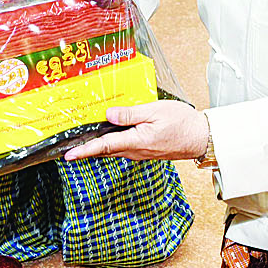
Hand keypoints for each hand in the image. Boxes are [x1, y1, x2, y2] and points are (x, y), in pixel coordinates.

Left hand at [64, 99, 209, 162]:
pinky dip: (111, 142)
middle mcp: (135, 151)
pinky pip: (123, 147)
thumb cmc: (181, 122)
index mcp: (136, 141)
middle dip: (86, 148)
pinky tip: (108, 132)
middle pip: (104, 149)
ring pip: (113, 149)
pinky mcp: (144, 150)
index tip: (68, 155)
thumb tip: (108, 115)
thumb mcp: (154, 111)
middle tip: (67, 145)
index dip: (84, 150)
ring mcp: (140, 152)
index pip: (104, 146)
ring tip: (82, 137)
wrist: (200, 137)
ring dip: (97, 145)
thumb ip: (130, 114)